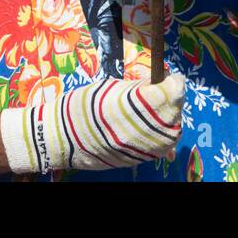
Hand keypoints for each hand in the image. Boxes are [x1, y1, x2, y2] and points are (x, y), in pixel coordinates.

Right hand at [0, 74, 185, 173]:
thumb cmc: (82, 106)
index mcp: (134, 105)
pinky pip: (162, 147)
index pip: (171, 92)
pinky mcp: (139, 159)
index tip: (171, 78)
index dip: (174, 82)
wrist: (63, 138)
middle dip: (173, 100)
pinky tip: (155, 127)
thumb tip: (155, 81)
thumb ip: (136, 86)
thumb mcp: (110, 87)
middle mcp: (142, 129)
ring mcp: (142, 148)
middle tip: (165, 91)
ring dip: (171, 118)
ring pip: (173, 133)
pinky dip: (163, 135)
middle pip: (174, 113)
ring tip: (160, 109)